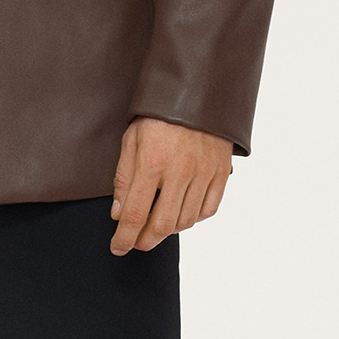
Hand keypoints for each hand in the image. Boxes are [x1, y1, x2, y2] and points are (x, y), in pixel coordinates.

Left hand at [109, 118, 233, 255]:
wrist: (197, 91)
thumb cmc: (158, 115)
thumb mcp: (131, 140)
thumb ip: (123, 178)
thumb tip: (118, 214)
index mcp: (152, 163)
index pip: (134, 214)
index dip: (124, 237)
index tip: (117, 247)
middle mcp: (180, 172)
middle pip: (162, 225)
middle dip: (145, 241)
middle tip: (136, 243)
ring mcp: (204, 173)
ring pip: (186, 221)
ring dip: (168, 231)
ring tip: (156, 226)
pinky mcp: (221, 172)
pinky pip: (209, 209)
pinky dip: (194, 218)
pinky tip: (181, 213)